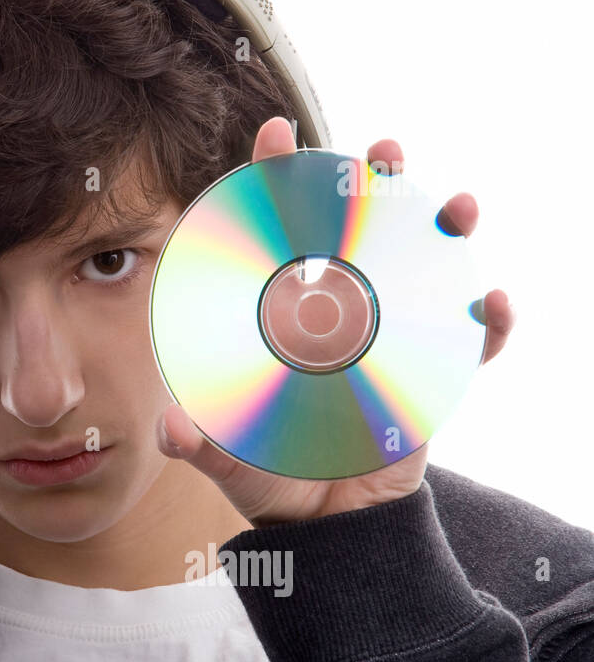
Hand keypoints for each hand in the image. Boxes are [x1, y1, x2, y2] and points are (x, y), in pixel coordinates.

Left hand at [156, 116, 516, 524]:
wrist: (332, 527)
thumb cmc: (274, 478)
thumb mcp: (233, 461)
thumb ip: (203, 446)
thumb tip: (171, 431)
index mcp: (279, 316)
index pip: (275, 235)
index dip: (276, 180)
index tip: (277, 134)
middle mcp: (334, 313)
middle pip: (355, 231)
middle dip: (373, 183)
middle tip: (382, 152)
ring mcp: (385, 337)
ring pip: (419, 267)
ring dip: (442, 229)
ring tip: (455, 207)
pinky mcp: (429, 374)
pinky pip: (467, 343)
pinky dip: (485, 323)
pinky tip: (490, 306)